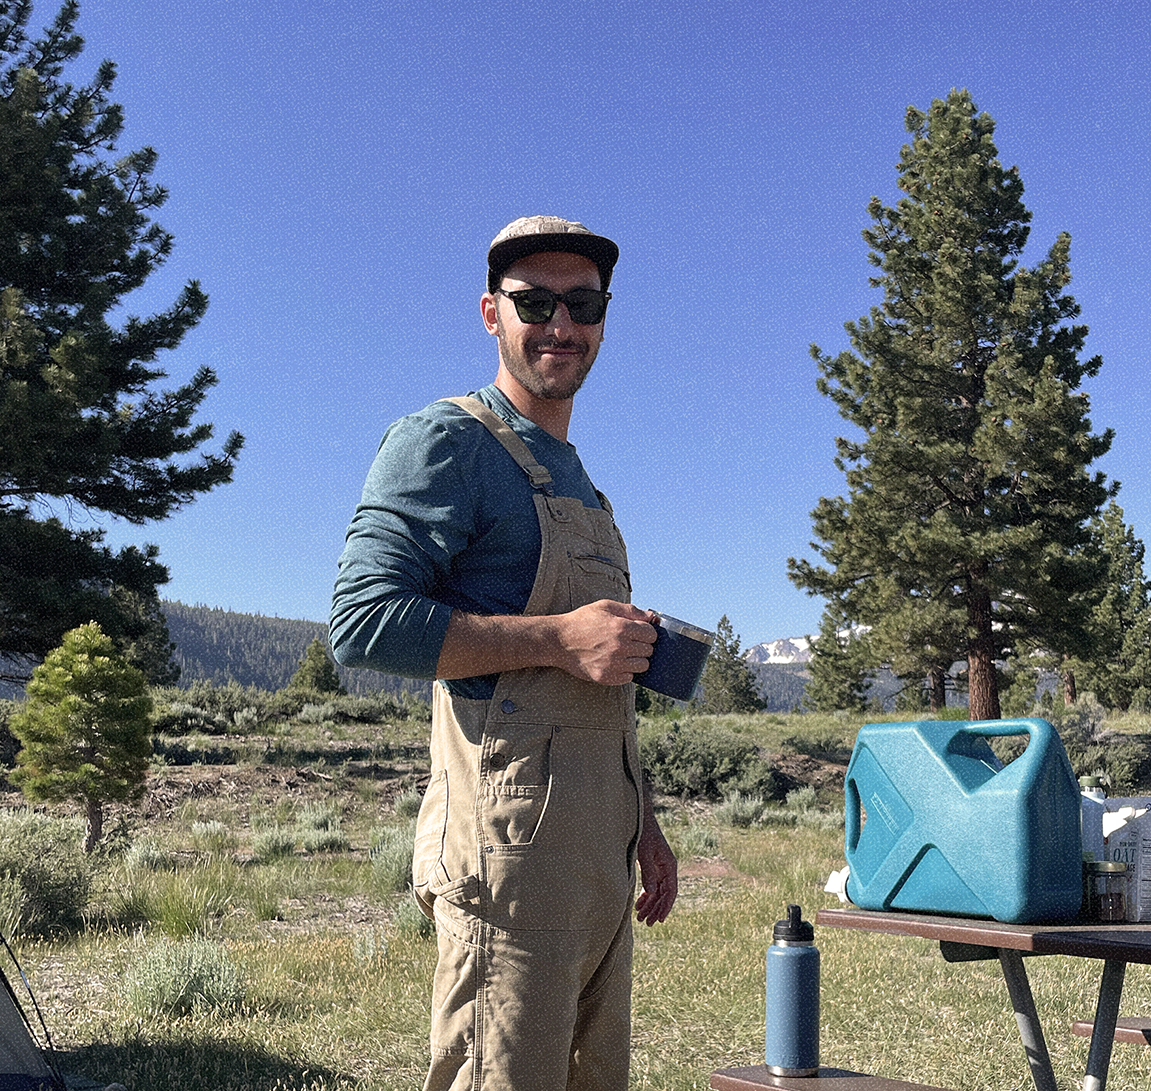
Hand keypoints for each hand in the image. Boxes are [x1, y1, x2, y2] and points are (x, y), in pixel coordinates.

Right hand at [554, 600, 656, 685]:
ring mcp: (613, 664)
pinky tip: (614, 662)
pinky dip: (625, 671)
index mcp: (621, 627)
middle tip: (628, 641)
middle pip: (649, 650)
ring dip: (636, 659)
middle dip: (642, 645)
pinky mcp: (606, 677)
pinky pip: (629, 677)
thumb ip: (631, 611)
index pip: (651, 634)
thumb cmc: (582, 621)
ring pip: (642, 666)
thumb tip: (653, 617)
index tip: (638, 632)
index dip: (646, 632)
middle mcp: (619, 647)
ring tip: (623, 652)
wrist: (559, 641)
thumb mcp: (605, 607)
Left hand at [635, 808, 677, 925]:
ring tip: (640, 918)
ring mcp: (660, 868)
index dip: (666, 906)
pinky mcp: (652, 867)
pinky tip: (638, 905)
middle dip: (656, 909)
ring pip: (657, 892)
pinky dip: (645, 896)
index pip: (671, 891)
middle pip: (664, 894)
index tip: (660, 920)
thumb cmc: (644, 834)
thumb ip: (648, 872)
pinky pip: (651, 886)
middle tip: (646, 923)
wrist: (640, 820)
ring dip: (650, 905)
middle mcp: (667, 869)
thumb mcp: (645, 853)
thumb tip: (651, 892)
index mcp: (669, 865)